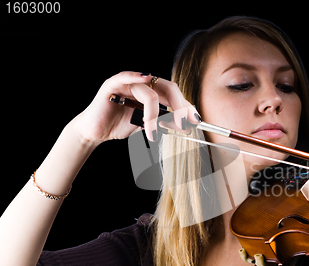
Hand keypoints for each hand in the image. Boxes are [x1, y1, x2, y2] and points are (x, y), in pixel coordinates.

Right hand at [72, 71, 200, 144]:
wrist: (97, 131)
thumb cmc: (120, 125)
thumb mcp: (148, 126)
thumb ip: (164, 122)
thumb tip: (186, 126)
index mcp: (154, 92)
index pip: (176, 95)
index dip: (187, 107)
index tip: (196, 121)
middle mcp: (144, 84)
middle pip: (169, 89)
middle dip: (179, 107)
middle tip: (184, 125)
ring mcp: (129, 83)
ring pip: (150, 94)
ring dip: (154, 115)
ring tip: (152, 133)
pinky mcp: (112, 84)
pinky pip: (125, 77)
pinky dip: (135, 76)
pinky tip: (145, 78)